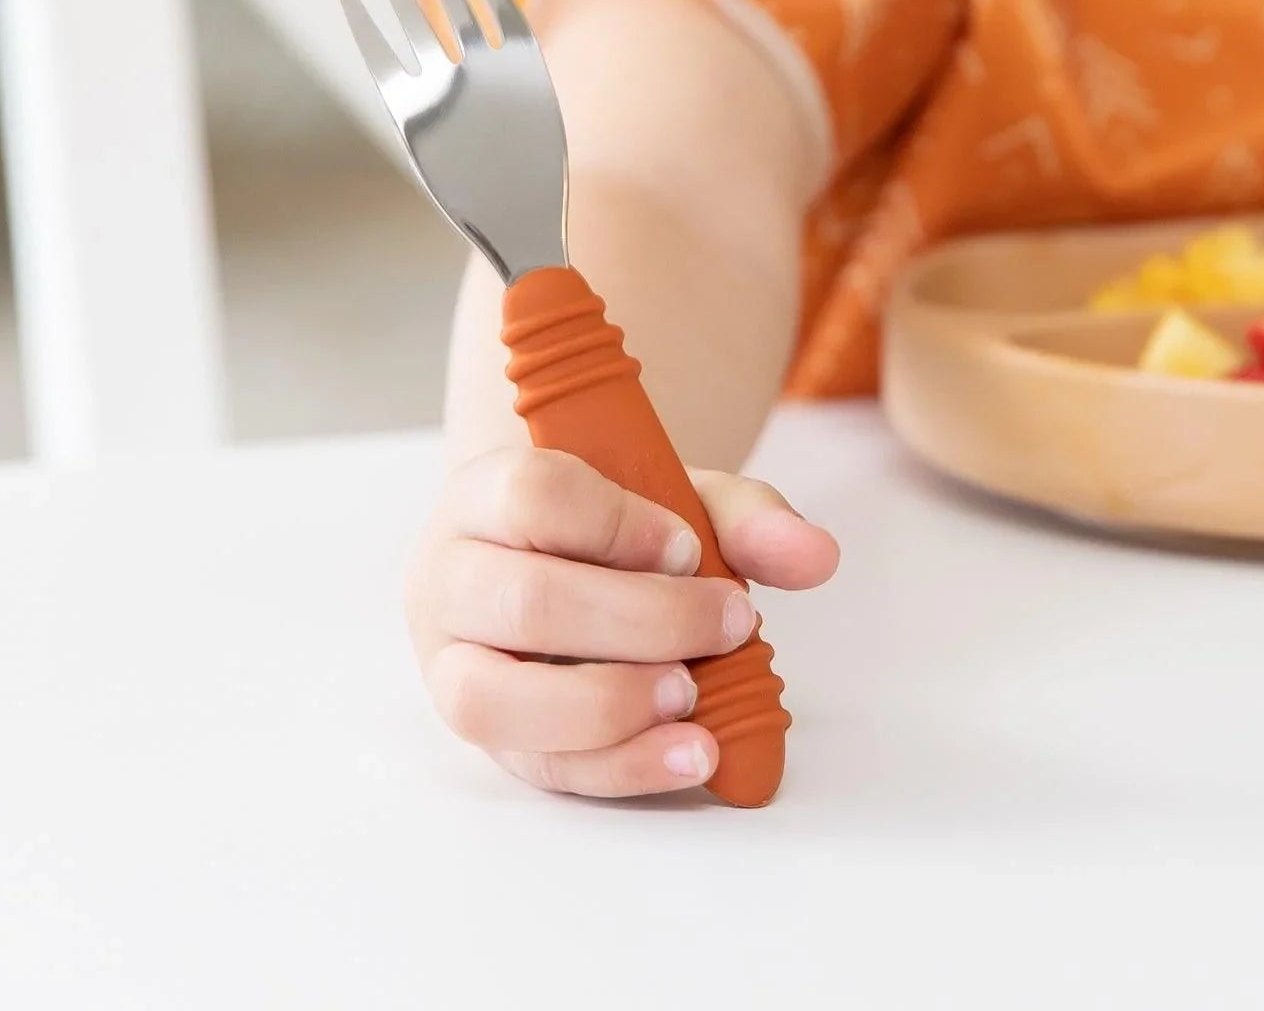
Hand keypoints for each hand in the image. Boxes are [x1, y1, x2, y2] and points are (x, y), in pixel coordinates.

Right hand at [405, 445, 838, 797]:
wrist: (563, 565)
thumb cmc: (613, 527)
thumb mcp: (677, 498)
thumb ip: (747, 516)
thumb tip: (817, 556)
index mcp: (484, 494)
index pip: (534, 497)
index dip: (621, 526)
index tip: (692, 549)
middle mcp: (447, 578)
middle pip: (526, 601)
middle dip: (642, 620)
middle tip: (727, 622)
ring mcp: (452, 666)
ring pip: (497, 700)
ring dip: (609, 703)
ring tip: (692, 694)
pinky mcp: (490, 739)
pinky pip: (538, 768)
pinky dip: (622, 767)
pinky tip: (693, 754)